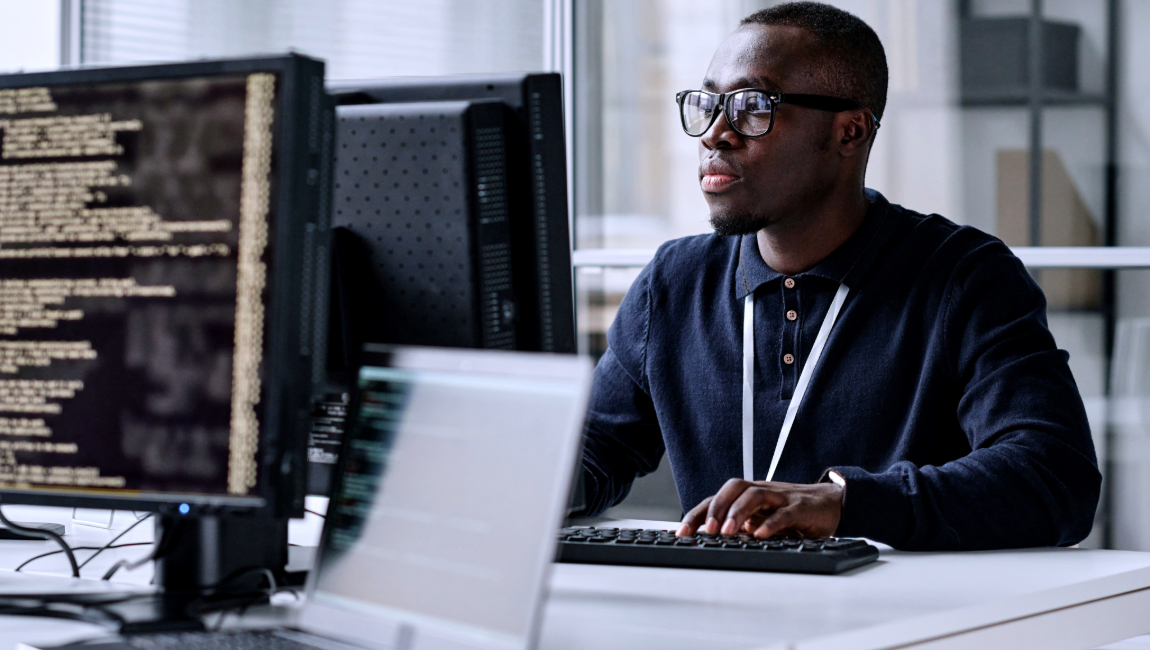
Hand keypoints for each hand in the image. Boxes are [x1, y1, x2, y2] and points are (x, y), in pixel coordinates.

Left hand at [676, 478, 843, 538]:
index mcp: (748, 496)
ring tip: (728, 532)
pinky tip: (761, 535)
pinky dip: (771, 523)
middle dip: (715, 509)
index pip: (717, 500)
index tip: (681, 534)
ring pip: (755, 495)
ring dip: (738, 513)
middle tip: (705, 531)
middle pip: (733, 489)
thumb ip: (740, 528)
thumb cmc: (791, 512)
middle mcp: (762, 492)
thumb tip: (710, 544)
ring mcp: (781, 497)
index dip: (697, 514)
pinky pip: (784, 512)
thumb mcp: (761, 520)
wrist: (831, 502)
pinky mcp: (801, 507)